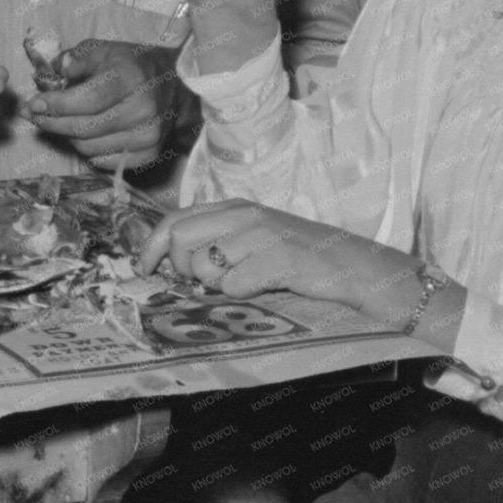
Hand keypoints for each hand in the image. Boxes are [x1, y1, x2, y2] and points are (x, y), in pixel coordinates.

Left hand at [24, 39, 180, 172]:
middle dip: (52, 123)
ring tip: (62, 121)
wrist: (176, 87)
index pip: (87, 100)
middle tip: (35, 116)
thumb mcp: (105, 49)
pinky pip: (104, 161)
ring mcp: (149, 135)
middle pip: (84, 128)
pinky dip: (87, 150)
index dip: (56, 105)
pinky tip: (84, 134)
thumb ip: (78, 57)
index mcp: (131, 78)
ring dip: (68, 136)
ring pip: (89, 148)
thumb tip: (59, 71)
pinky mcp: (150, 154)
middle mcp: (143, 109)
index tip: (34, 104)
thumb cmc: (132, 65)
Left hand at [135, 198, 421, 324]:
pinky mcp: (278, 257)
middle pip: (180, 239)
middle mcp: (244, 215)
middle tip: (201, 285)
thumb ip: (219, 242)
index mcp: (235, 208)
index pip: (174, 218)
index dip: (152, 246)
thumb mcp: (257, 241)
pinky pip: (235, 284)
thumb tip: (172, 263)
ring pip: (204, 265)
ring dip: (217, 285)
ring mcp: (262, 234)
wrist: (358, 269)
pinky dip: (243, 294)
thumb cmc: (304, 261)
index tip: (144, 269)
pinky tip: (266, 289)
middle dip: (180, 269)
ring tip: (247, 284)